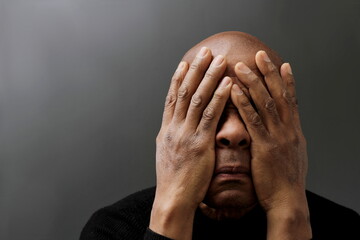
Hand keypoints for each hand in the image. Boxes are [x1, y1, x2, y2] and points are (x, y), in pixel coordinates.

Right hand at [150, 47, 232, 238]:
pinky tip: (228, 84)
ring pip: (197, 98)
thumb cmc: (172, 180)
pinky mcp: (199, 144)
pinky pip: (210, 116)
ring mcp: (185, 134)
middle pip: (184, 92)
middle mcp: (173, 128)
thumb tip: (177, 125)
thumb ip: (173, 136)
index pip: (171, 97)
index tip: (186, 62)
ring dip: (209, 77)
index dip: (178, 78)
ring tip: (219, 60)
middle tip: (204, 51)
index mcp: (165, 130)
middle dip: (195, 70)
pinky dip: (219, 97)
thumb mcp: (167, 153)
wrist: (172, 199)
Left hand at [231, 51, 310, 238]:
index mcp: (294, 130)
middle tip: (259, 54)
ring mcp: (277, 136)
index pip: (291, 99)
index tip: (280, 63)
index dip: (286, 80)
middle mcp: (288, 129)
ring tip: (240, 66)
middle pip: (278, 94)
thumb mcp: (291, 154)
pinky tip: (234, 90)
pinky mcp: (264, 146)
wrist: (287, 200)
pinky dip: (243, 103)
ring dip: (252, 82)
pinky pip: (252, 120)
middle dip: (268, 73)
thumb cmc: (285, 180)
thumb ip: (285, 137)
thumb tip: (282, 127)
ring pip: (265, 102)